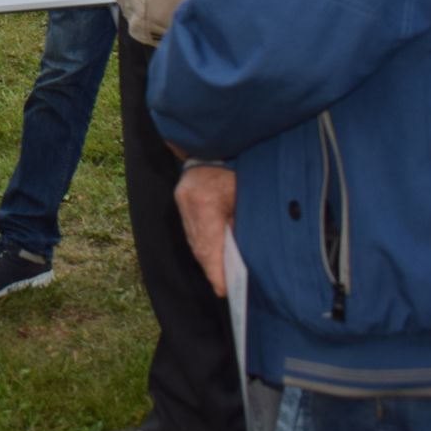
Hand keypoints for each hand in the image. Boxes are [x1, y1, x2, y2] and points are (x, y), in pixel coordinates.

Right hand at [175, 164, 237, 297]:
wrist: (219, 140)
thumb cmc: (240, 165)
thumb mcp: (248, 194)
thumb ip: (244, 222)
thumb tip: (246, 253)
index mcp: (205, 200)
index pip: (209, 244)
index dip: (216, 271)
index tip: (224, 290)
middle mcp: (188, 201)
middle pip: (199, 246)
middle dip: (213, 269)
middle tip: (225, 289)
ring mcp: (182, 200)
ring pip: (194, 239)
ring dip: (208, 258)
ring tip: (221, 277)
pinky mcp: (182, 199)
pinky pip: (192, 230)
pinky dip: (204, 245)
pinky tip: (214, 255)